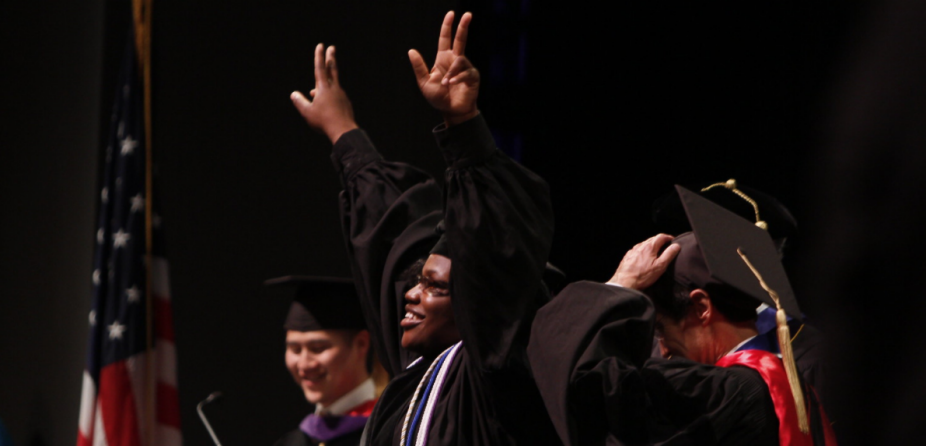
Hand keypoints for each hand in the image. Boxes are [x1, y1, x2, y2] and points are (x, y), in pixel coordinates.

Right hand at [291, 44, 357, 143]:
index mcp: (324, 88)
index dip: (319, 56)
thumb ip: (299, 102)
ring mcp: (341, 95)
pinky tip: (326, 107)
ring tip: (314, 94)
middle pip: (332, 69)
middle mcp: (334, 88)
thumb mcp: (307, 112)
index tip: (320, 45)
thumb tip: (293, 94)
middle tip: (332, 47)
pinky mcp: (346, 103)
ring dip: (324, 86)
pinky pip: (335, 96)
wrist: (343, 130)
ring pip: (332, 85)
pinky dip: (329, 97)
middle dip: (331, 57)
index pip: (320, 68)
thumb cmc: (323, 121)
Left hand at [408, 11, 479, 125]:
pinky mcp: (472, 76)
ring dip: (452, 71)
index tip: (451, 14)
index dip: (447, 26)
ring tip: (445, 84)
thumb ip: (419, 67)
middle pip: (460, 39)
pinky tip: (452, 84)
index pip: (445, 38)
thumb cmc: (438, 98)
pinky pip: (466, 72)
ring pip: (460, 60)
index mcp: (443, 59)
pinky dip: (457, 78)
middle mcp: (455, 60)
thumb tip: (411, 50)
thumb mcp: (424, 82)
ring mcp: (465, 68)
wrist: (451, 112)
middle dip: (463, 26)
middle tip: (468, 14)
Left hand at [608, 234, 680, 289]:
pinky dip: (644, 251)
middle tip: (666, 246)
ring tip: (657, 252)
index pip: (661, 236)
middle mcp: (640, 246)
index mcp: (649, 246)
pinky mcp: (628, 256)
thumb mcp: (660, 266)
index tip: (673, 241)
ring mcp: (632, 251)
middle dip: (660, 241)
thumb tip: (676, 246)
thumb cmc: (643, 276)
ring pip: (644, 244)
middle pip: (652, 239)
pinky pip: (638, 250)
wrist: (624, 283)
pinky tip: (645, 258)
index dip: (668, 237)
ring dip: (652, 246)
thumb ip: (669, 254)